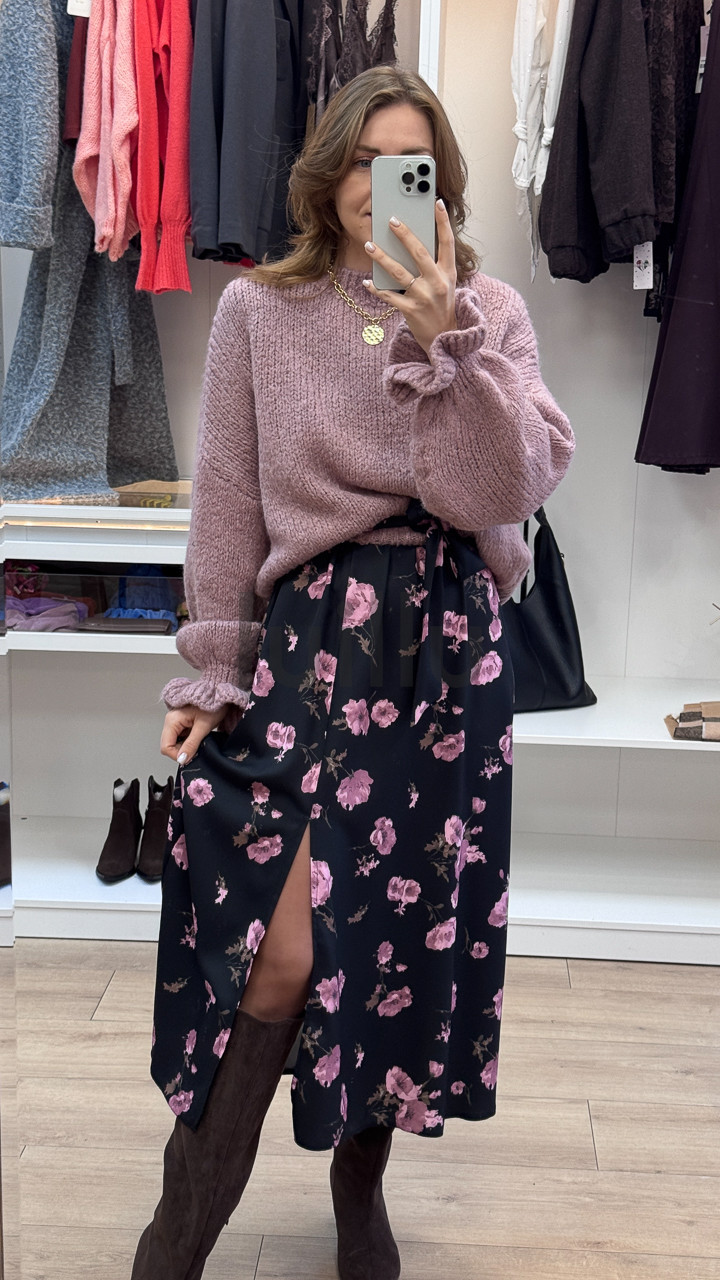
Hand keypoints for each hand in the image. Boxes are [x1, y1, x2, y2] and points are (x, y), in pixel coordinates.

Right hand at [160, 705, 225, 764]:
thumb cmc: (213, 705)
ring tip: (199, 740)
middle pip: (168, 745)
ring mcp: (175, 722)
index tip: (191, 756)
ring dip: (186, 746)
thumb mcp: (203, 727)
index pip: (166, 747)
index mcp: (172, 720)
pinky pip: (181, 738)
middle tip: (197, 748)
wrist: (220, 694)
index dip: (177, 755)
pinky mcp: (182, 723)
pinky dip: (188, 741)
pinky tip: (198, 737)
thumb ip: (191, 744)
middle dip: (181, 751)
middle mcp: (171, 721)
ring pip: (175, 743)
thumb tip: (182, 759)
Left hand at [362, 198, 456, 354]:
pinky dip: (376, 288)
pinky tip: (367, 281)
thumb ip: (435, 264)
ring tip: (369, 245)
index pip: (447, 242)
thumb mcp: (446, 283)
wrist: (444, 339)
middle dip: (404, 234)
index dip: (442, 222)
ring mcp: (423, 297)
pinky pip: (389, 296)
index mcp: (448, 273)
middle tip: (391, 220)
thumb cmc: (441, 306)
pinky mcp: (410, 310)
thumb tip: (414, 242)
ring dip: (382, 257)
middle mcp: (437, 283)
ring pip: (399, 272)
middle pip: (419, 252)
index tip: (436, 203)